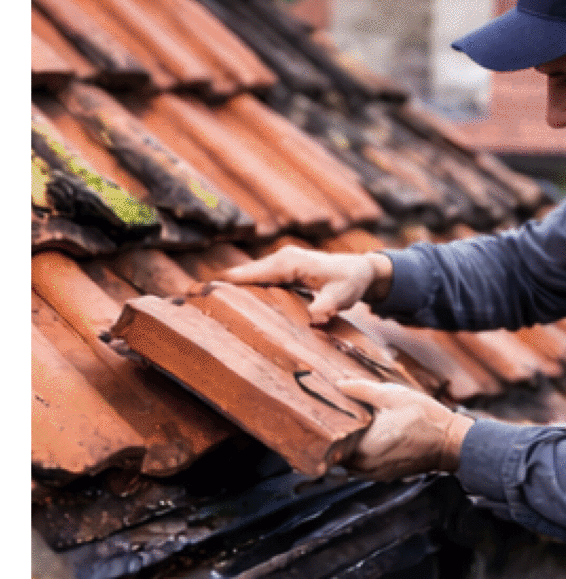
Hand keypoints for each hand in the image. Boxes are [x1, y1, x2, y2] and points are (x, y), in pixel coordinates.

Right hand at [216, 245, 393, 324]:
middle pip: (243, 274)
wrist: (361, 271)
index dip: (227, 282)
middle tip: (190, 300)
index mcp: (289, 263)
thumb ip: (326, 307)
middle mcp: (281, 260)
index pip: (252, 273)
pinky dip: (244, 289)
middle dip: (220, 286)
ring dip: (230, 289)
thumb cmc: (351, 282)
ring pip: (249, 277)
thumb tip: (313, 318)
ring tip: (201, 303)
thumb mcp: (341, 297)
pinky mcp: (283, 271)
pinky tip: (229, 303)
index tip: (201, 290)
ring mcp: (281, 264)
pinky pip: (258, 280)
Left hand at [336, 379, 473, 480]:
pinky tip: (370, 440)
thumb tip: (339, 384)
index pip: (328, 446)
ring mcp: (375, 474)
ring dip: (348, 450)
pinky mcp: (385, 476)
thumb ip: (361, 390)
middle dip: (335, 440)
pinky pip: (363, 468)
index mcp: (363, 446)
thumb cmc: (424, 418)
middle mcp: (365, 466)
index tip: (323, 418)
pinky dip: (361, 456)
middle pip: (336, 456)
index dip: (323, 431)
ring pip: (348, 464)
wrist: (450, 442)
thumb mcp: (392, 395)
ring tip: (354, 430)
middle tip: (337, 420)